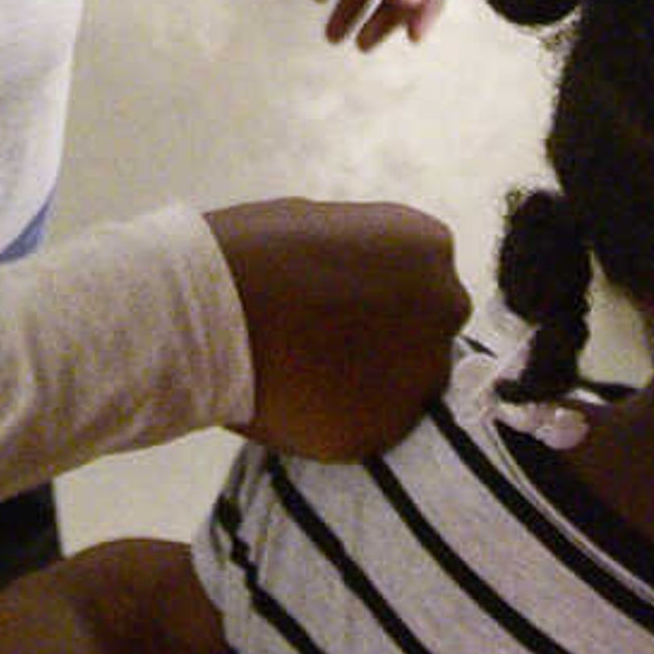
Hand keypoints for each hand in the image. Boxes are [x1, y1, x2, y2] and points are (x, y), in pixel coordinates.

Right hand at [207, 198, 465, 461]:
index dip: (384, 296)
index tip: (345, 305)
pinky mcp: (382, 429)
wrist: (210, 310)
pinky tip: (300, 402)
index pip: (426, 280)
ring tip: (310, 375)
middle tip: (331, 345)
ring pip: (406, 386)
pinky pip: (370, 427)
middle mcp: (443, 307)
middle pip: (428, 333)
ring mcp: (418, 373)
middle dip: (390, 340)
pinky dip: (341, 420)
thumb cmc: (254, 252)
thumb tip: (368, 283)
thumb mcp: (328, 224)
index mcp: (429, 247)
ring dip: (371, 384)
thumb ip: (367, 258)